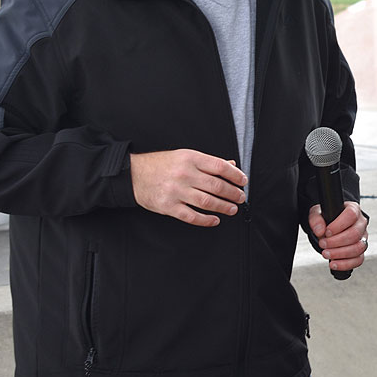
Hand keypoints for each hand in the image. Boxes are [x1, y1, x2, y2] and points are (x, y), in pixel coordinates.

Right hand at [130, 150, 246, 226]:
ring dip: (223, 207)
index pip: (219, 167)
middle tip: (240, 197)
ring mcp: (176, 191)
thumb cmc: (161, 165)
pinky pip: (192, 216)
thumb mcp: (185, 156)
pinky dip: (206, 220)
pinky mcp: (168, 206)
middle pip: (216, 186)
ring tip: (232, 209)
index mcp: (190, 158)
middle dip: (233, 193)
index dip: (235, 175)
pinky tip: (215, 220)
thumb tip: (231, 166)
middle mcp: (184, 174)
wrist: (133, 175)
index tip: (243, 181)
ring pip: (207, 202)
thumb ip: (208, 162)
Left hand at [308, 201, 367, 272]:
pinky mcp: (360, 252)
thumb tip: (320, 231)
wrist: (330, 227)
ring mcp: (363, 238)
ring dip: (340, 253)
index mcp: (353, 209)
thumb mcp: (317, 213)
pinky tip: (333, 263)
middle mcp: (361, 224)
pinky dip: (345, 264)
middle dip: (336, 241)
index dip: (339, 225)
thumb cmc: (326, 218)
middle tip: (323, 244)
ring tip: (326, 253)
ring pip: (358, 248)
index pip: (351, 215)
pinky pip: (358, 260)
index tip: (326, 232)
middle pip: (355, 233)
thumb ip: (316, 219)